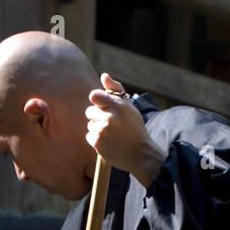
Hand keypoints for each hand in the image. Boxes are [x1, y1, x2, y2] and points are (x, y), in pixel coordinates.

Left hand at [86, 73, 165, 187]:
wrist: (140, 153)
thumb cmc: (134, 127)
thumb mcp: (129, 105)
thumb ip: (115, 89)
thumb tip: (103, 76)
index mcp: (116, 105)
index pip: (94, 96)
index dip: (97, 100)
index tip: (102, 106)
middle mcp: (107, 117)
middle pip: (89, 111)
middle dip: (97, 116)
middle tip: (110, 123)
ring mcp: (101, 131)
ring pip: (90, 124)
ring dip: (97, 128)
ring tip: (111, 133)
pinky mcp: (97, 144)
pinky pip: (89, 136)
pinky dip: (96, 139)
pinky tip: (108, 141)